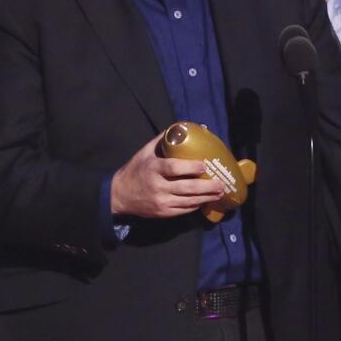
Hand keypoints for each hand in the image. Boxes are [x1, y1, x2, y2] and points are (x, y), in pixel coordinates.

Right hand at [110, 132, 225, 217]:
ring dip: (206, 197)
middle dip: (206, 187)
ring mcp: (160, 201)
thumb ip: (163, 140)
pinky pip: (183, 210)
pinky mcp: (162, 213)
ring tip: (220, 192)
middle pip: (186, 187)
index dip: (191, 167)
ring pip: (188, 201)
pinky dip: (196, 205)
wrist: (120, 195)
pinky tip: (205, 201)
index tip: (204, 165)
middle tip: (221, 183)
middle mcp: (157, 186)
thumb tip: (182, 128)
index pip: (174, 168)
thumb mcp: (145, 152)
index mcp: (153, 168)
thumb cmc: (135, 169)